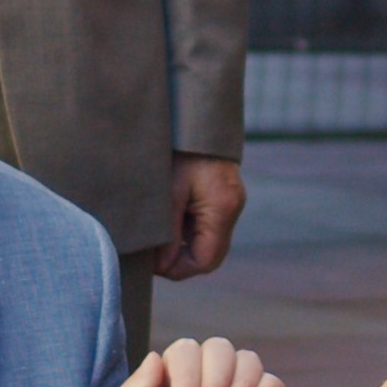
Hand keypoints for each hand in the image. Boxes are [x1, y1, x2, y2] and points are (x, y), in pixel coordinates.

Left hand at [157, 155, 244, 278]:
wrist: (194, 117)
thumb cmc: (179, 150)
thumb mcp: (168, 192)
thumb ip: (167, 231)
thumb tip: (163, 265)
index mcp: (222, 208)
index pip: (206, 260)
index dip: (178, 268)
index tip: (153, 263)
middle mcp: (232, 208)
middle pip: (210, 255)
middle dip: (180, 260)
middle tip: (153, 253)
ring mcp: (231, 202)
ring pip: (209, 242)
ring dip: (184, 245)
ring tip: (159, 235)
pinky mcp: (225, 197)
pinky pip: (209, 226)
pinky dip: (188, 231)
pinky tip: (170, 219)